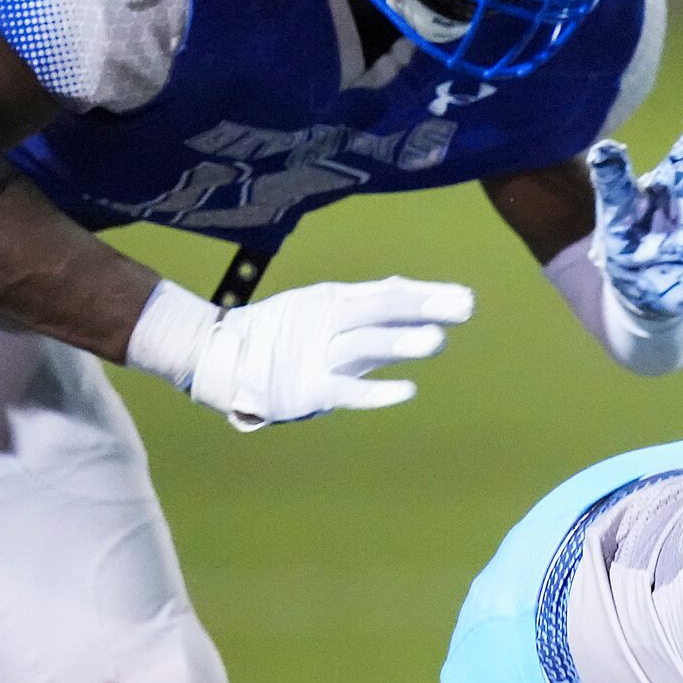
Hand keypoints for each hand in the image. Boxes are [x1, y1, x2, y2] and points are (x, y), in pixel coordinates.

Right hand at [131, 277, 475, 430]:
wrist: (219, 356)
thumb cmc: (278, 333)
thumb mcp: (319, 308)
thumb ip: (364, 306)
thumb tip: (406, 290)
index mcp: (332, 299)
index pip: (386, 294)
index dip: (424, 295)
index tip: (463, 296)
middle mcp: (327, 321)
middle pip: (380, 311)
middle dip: (421, 309)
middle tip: (463, 308)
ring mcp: (316, 354)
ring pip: (365, 345)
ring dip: (400, 343)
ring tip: (437, 341)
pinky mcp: (307, 388)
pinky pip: (346, 390)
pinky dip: (376, 391)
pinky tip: (406, 391)